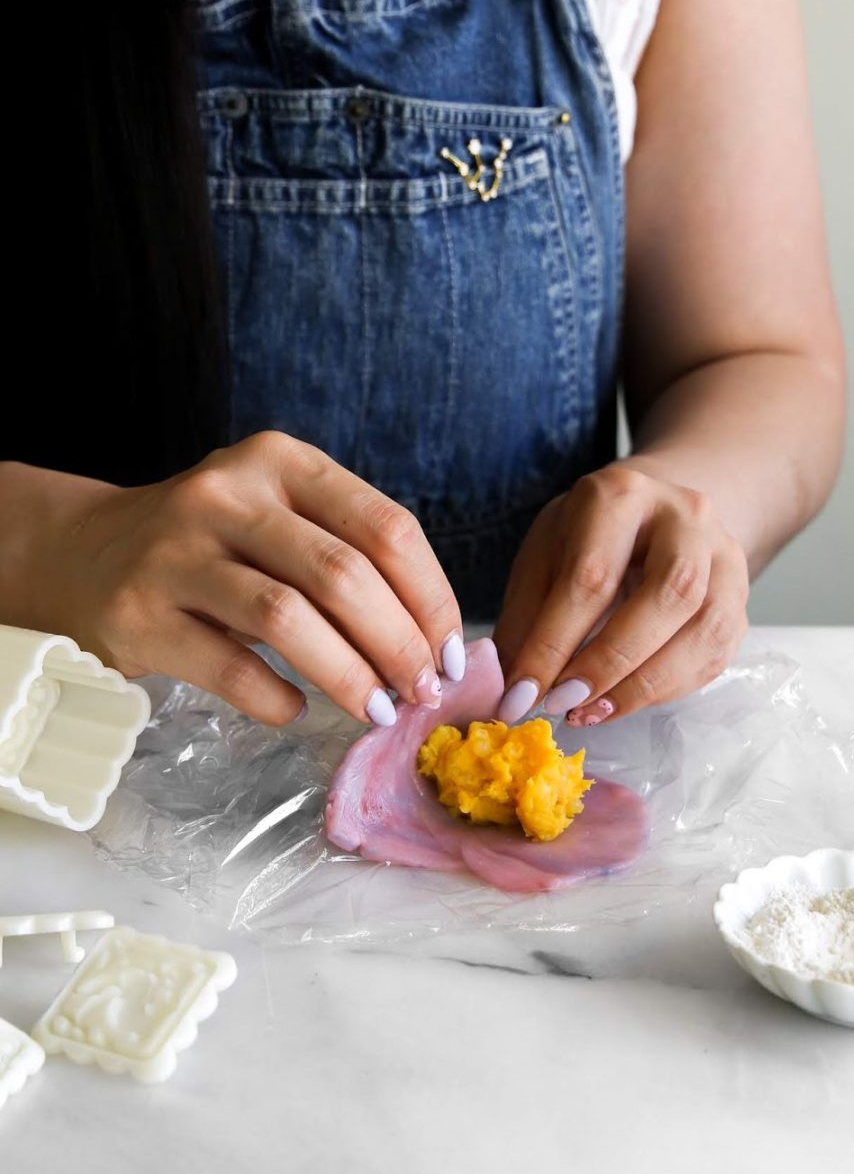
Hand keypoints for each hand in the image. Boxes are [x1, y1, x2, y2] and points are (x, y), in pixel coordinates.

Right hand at [12, 433, 463, 725]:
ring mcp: (176, 552)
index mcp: (281, 462)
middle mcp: (227, 495)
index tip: (452, 652)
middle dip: (399, 644)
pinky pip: (229, 668)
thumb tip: (435, 642)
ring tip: (375, 711)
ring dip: (349, 675)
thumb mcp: (277, 517)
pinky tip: (296, 710)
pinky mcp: (139, 614)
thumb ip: (347, 556)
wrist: (81, 554)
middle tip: (422, 692)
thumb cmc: (210, 545)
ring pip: (288, 618)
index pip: (385, 527)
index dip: (431, 597)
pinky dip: (276, 700)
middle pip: (343, 574)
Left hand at [493, 462, 748, 725]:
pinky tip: (622, 702)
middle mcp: (685, 516)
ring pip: (704, 627)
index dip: (553, 644)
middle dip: (610, 662)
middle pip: (668, 593)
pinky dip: (667, 690)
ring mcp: (724, 555)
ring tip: (590, 711)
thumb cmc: (588, 539)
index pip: (591, 576)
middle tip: (563, 704)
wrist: (656, 514)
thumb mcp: (544, 558)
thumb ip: (526, 620)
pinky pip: (716, 653)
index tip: (521, 696)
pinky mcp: (741, 598)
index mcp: (621, 495)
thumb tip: (510, 691)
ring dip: (644, 684)